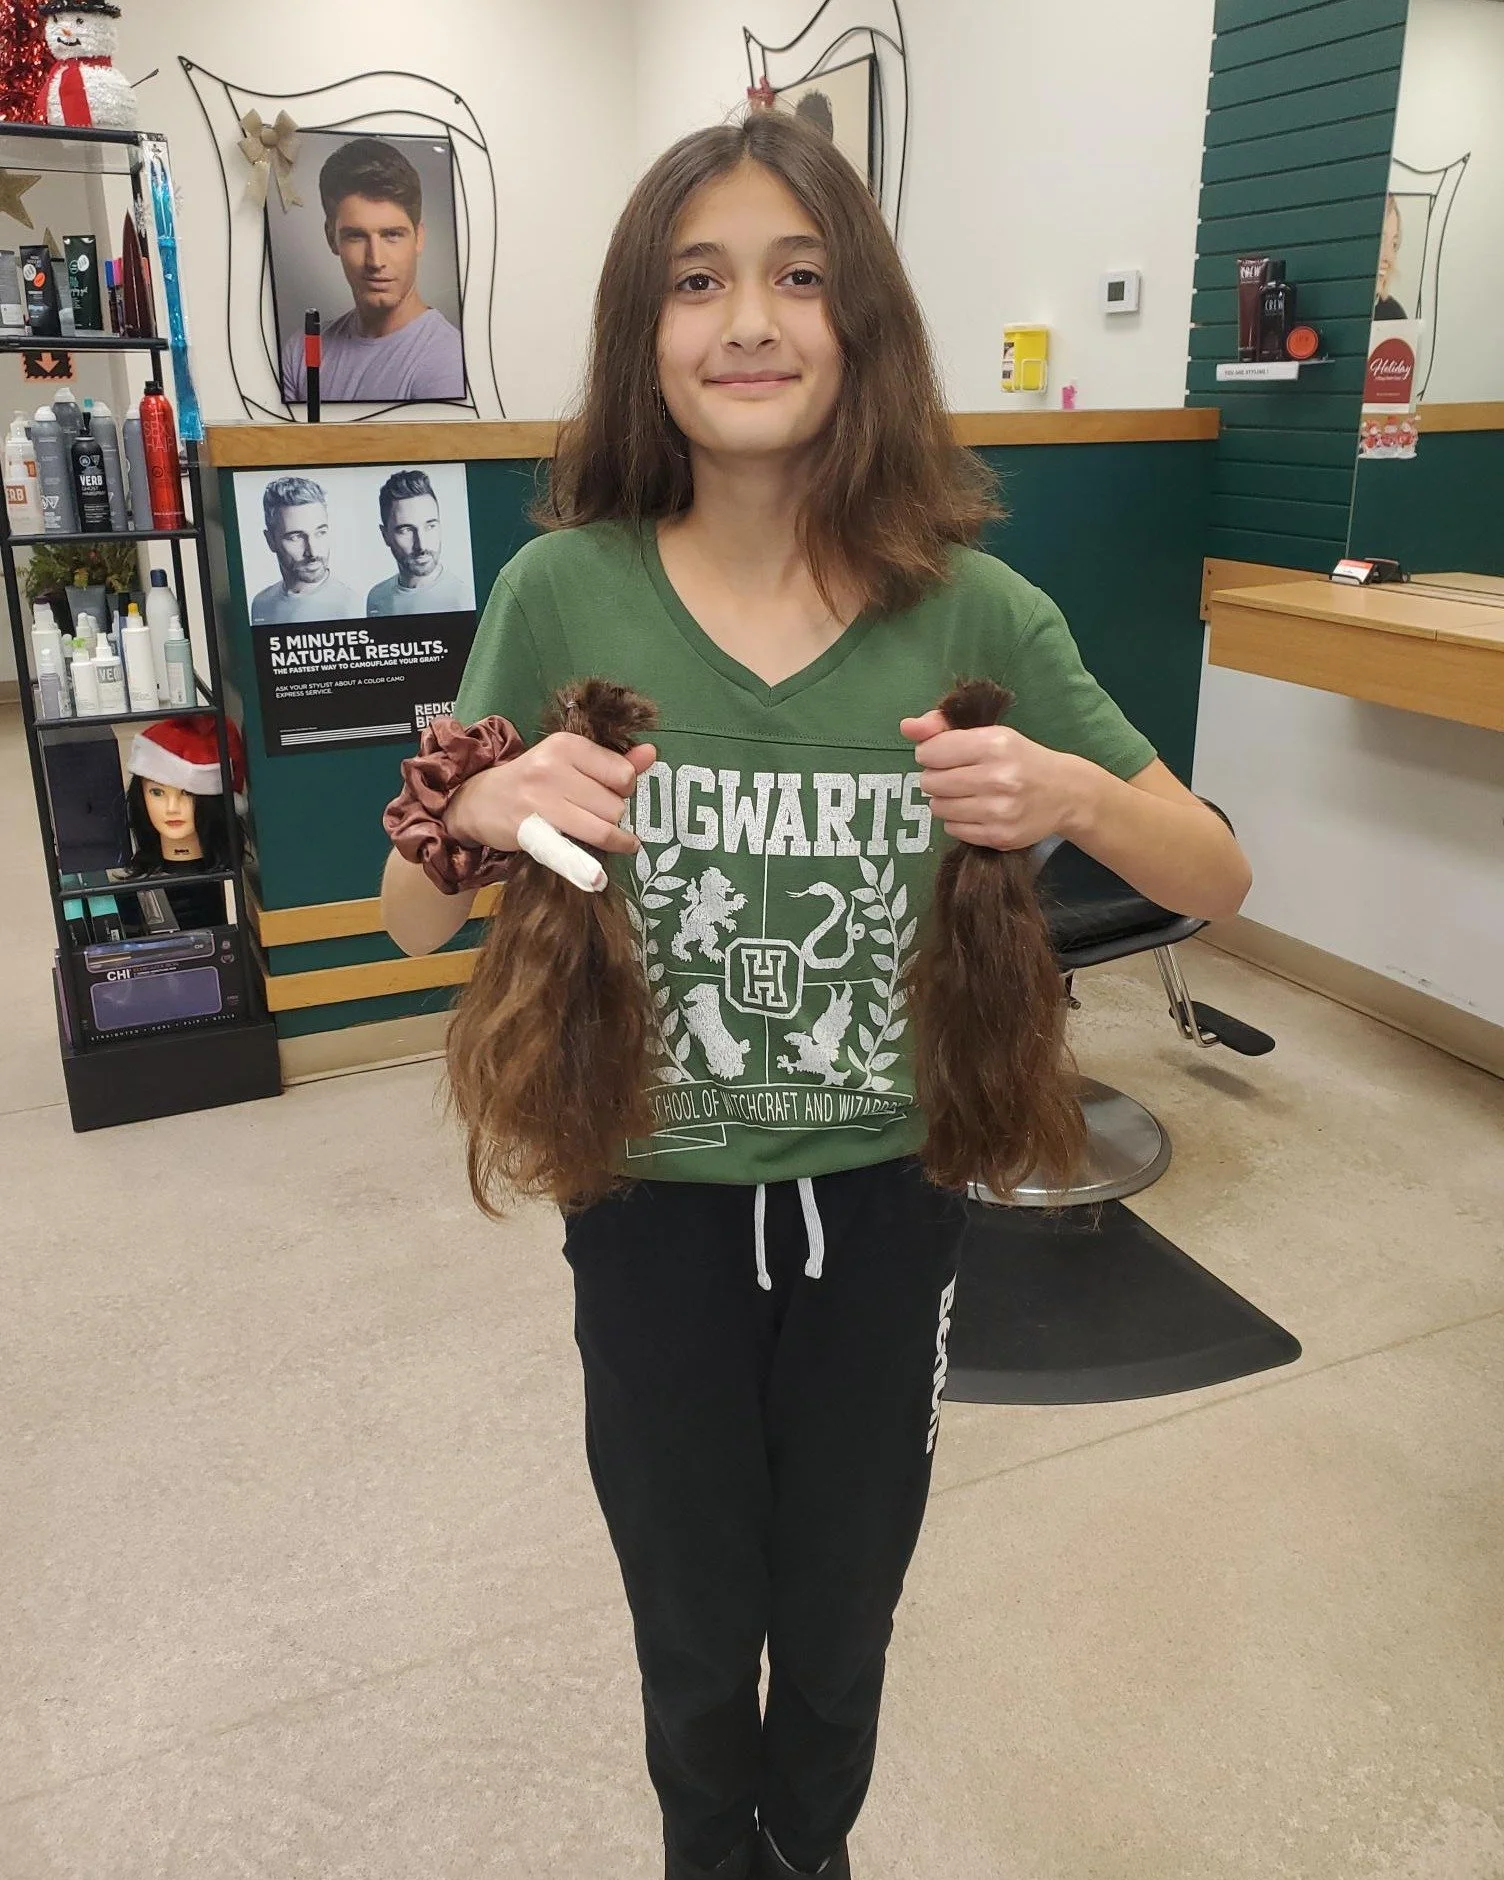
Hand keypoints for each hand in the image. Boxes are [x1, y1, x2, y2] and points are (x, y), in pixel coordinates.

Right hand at [445, 732, 656, 855]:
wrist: (478, 801)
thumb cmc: (532, 780)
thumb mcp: (568, 761)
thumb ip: (612, 760)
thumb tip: (652, 754)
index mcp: (567, 745)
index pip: (623, 774)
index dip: (624, 789)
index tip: (610, 793)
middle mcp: (553, 768)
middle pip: (615, 805)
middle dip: (613, 815)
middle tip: (594, 815)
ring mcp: (541, 801)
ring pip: (603, 828)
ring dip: (608, 838)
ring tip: (601, 836)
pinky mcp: (532, 831)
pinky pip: (573, 853)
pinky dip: (590, 869)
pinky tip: (600, 875)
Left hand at [899, 710, 1092, 849]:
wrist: (1065, 792)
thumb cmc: (1021, 758)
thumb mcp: (989, 733)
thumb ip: (943, 727)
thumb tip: (906, 726)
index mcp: (994, 744)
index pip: (931, 752)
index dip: (930, 754)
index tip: (944, 755)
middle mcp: (997, 778)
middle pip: (930, 782)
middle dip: (936, 777)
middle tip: (957, 775)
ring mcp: (999, 811)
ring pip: (938, 807)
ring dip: (945, 800)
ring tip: (967, 793)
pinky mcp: (999, 836)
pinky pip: (953, 829)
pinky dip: (958, 820)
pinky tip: (977, 810)